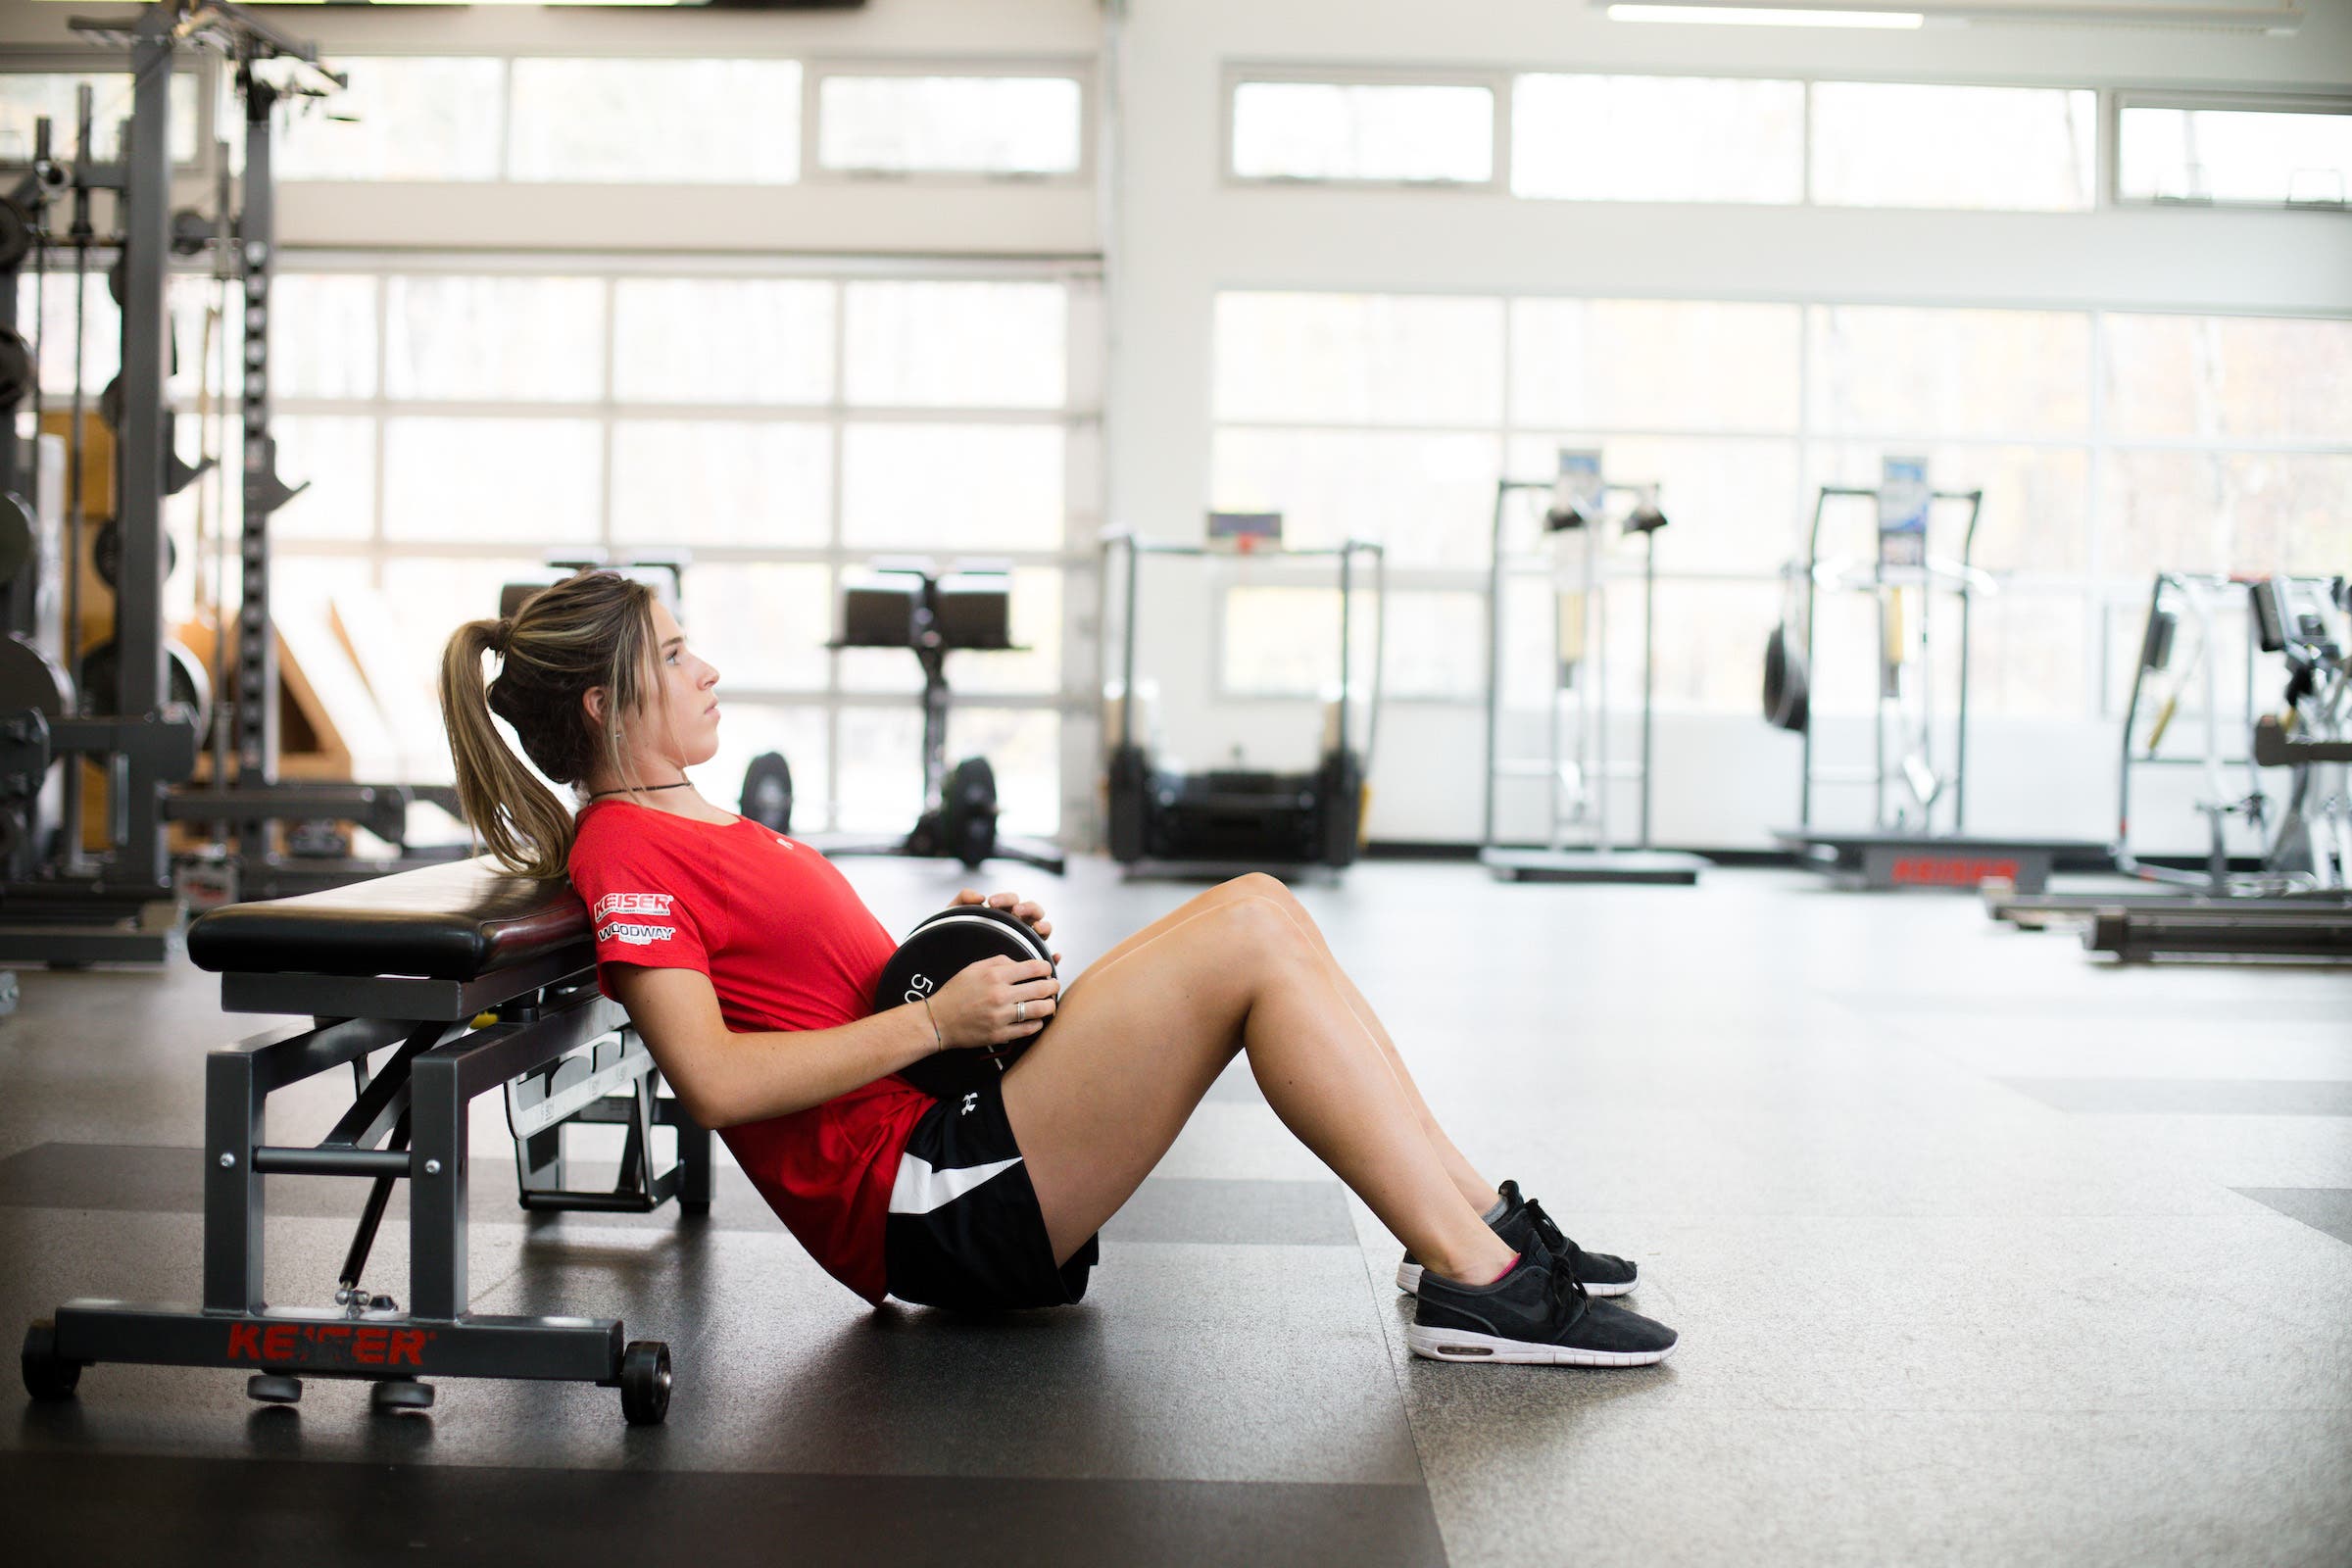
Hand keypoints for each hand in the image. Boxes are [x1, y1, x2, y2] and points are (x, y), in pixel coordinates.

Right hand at [928, 954, 1058, 1049]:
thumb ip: (1000, 962)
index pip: (1033, 968)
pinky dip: (1037, 1023)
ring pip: (1040, 1010)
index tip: (1047, 969)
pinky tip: (1036, 1018)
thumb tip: (1022, 963)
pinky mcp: (1000, 1035)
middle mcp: (1000, 995)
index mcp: (995, 976)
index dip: (1046, 967)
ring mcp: (1001, 1017)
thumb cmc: (956, 993)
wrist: (938, 1021)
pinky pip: (1029, 1029)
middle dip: (1053, 986)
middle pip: (1041, 989)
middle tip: (1053, 985)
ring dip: (1050, 1005)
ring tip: (1049, 1003)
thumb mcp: (974, 968)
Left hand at [952, 888, 1062, 967]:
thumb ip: (961, 901)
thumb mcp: (952, 920)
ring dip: (1043, 925)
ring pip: (1044, 929)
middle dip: (1028, 908)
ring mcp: (1026, 942)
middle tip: (1016, 912)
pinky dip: (1053, 955)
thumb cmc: (953, 942)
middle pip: (1033, 911)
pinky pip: (1046, 957)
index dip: (1006, 898)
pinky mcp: (1030, 961)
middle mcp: (1019, 926)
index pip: (1012, 900)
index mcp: (1004, 913)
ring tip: (1037, 929)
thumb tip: (978, 897)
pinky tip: (1054, 955)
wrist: (950, 968)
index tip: (992, 902)